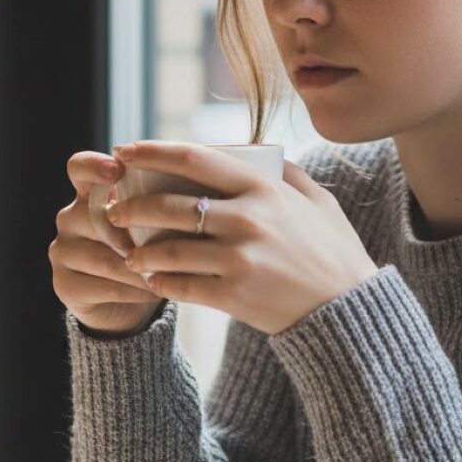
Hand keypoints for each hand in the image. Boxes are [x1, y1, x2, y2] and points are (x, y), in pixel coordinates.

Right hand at [49, 150, 165, 335]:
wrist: (130, 302)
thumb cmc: (150, 250)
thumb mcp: (156, 222)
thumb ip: (158, 205)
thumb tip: (186, 195)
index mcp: (89, 193)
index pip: (79, 167)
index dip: (94, 166)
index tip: (117, 170)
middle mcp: (70, 218)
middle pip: (94, 217)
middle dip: (133, 234)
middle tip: (166, 244)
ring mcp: (62, 252)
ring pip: (103, 257)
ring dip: (141, 267)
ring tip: (169, 272)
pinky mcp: (64, 285)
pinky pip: (104, 286)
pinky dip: (135, 289)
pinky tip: (154, 289)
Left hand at [107, 141, 378, 334]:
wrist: (349, 310)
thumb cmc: (333, 251)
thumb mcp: (318, 201)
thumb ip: (287, 173)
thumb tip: (257, 151)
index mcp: (263, 188)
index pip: (193, 158)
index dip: (152, 152)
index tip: (124, 152)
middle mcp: (247, 219)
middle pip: (169, 205)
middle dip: (131, 207)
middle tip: (113, 210)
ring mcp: (239, 259)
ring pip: (168, 249)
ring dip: (139, 251)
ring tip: (128, 252)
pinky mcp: (234, 295)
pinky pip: (182, 286)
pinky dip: (161, 283)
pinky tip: (152, 281)